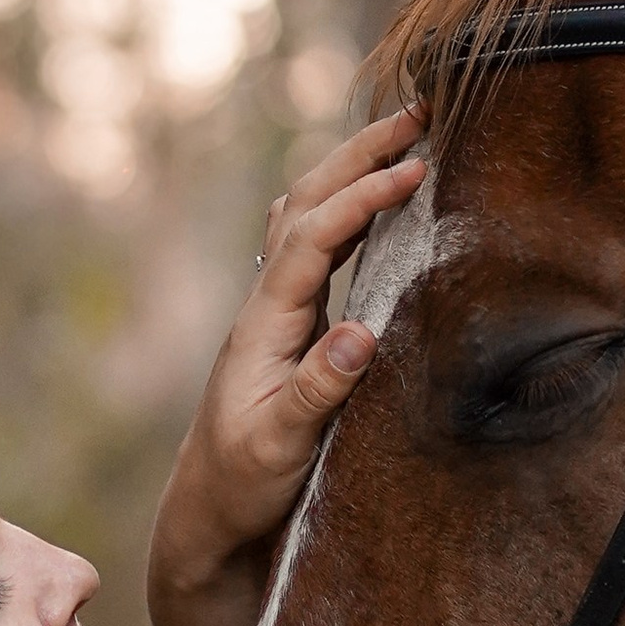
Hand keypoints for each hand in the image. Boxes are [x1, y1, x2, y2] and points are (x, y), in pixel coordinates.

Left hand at [150, 109, 425, 597]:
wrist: (208, 510)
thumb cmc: (242, 482)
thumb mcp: (279, 445)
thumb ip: (317, 391)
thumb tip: (362, 334)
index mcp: (263, 325)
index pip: (313, 239)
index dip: (362, 199)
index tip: (414, 169)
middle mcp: (266, 305)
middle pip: (305, 206)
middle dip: (356, 155)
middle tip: (416, 114)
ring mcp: (277, 311)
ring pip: (307, 217)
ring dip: (350, 171)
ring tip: (404, 137)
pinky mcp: (292, 327)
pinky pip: (317, 247)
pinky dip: (348, 209)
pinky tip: (377, 201)